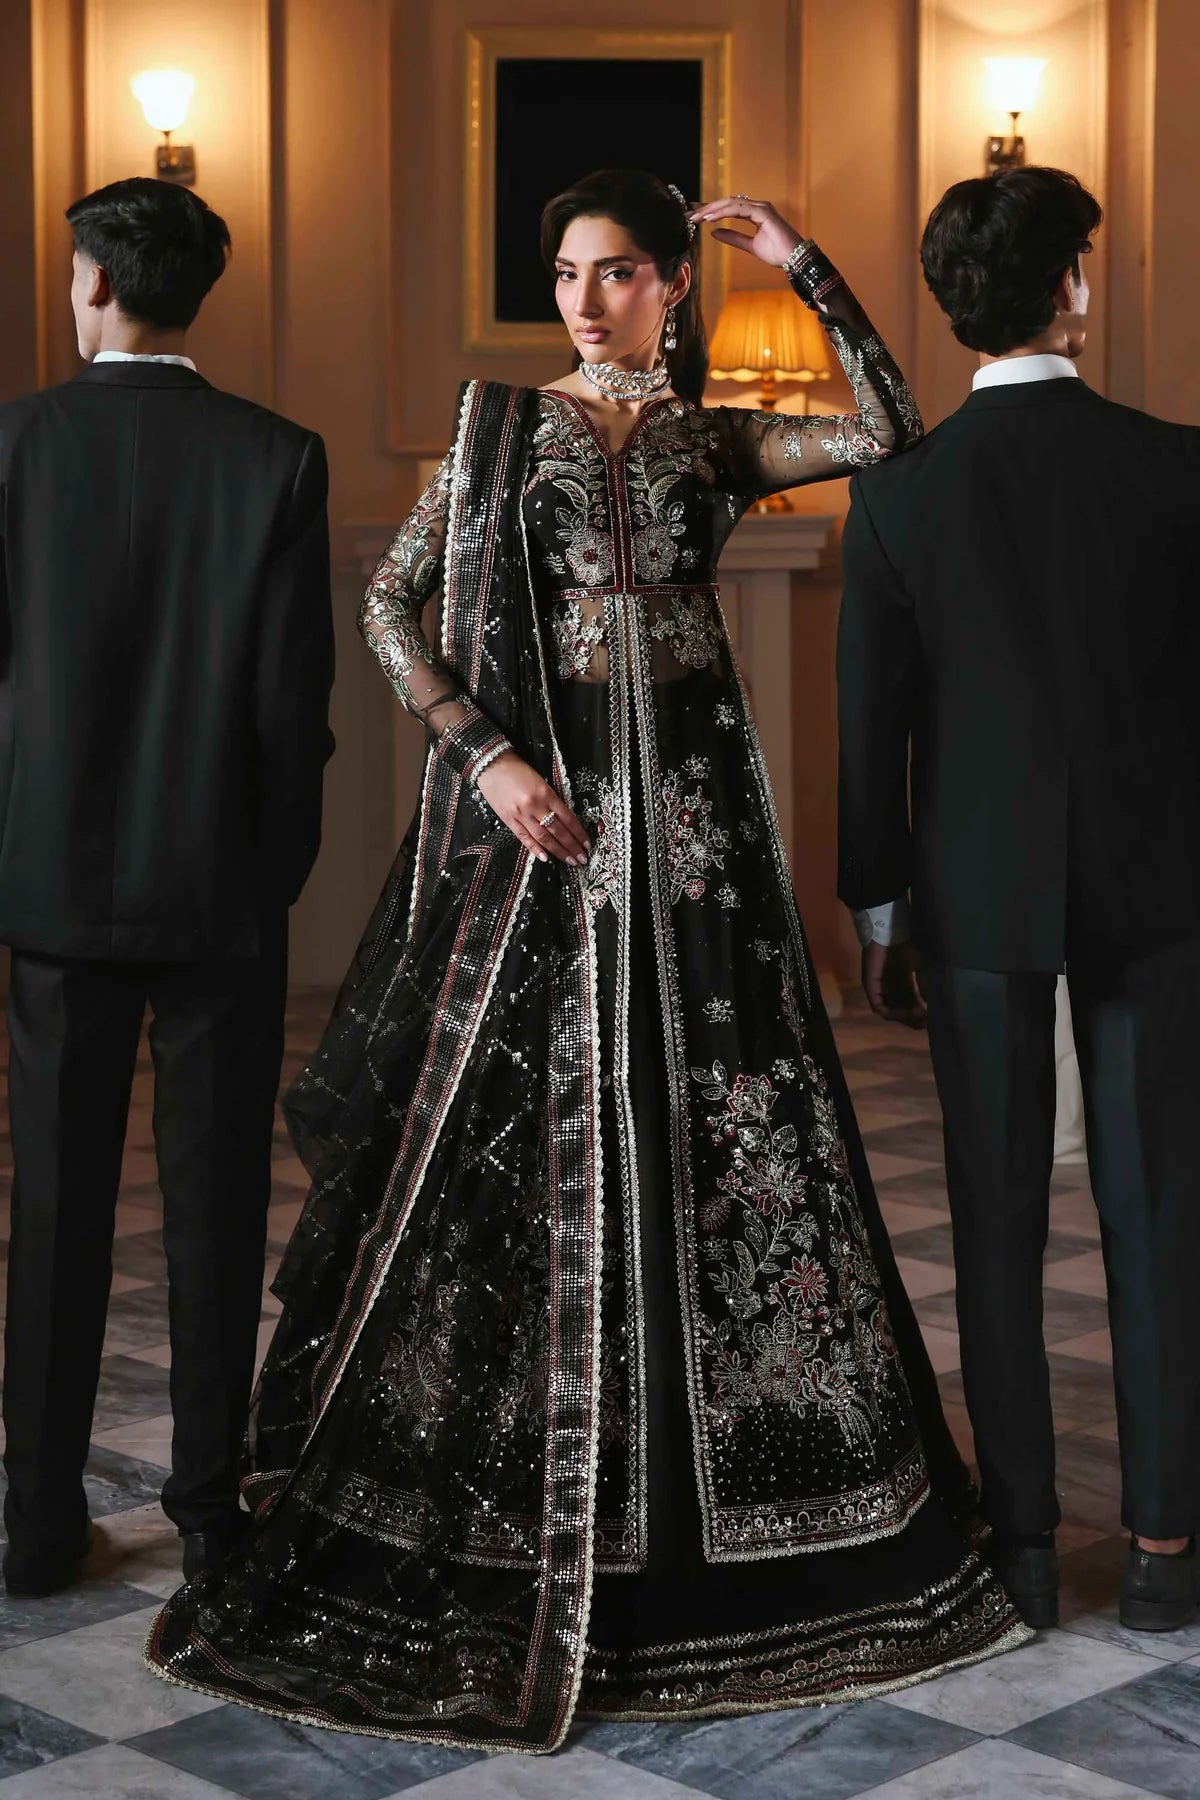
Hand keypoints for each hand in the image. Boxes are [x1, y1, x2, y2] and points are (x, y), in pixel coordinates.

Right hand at [475, 750, 589, 866]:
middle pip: (558, 831)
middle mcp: (535, 806)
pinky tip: (546, 858)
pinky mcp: (509, 820)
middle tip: (582, 858)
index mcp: (546, 793)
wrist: (491, 765)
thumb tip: (564, 819)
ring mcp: (521, 815)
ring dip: (558, 851)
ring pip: (544, 837)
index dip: (579, 833)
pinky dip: (535, 849)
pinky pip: (524, 838)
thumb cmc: (517, 769)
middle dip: (572, 846)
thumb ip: (552, 799)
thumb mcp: (541, 780)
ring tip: (570, 861)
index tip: (587, 843)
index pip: (568, 818)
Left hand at [689, 196, 801, 269]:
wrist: (794, 258)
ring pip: (731, 202)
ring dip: (712, 209)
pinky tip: (711, 218)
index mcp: (754, 212)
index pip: (728, 207)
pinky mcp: (763, 212)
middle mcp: (757, 206)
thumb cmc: (777, 252)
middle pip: (727, 202)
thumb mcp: (749, 246)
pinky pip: (739, 209)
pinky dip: (724, 212)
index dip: (711, 209)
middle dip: (708, 207)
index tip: (695, 214)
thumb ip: (733, 238)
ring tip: (697, 216)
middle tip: (690, 214)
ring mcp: (761, 207)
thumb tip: (714, 233)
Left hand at [861, 940, 925, 1029]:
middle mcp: (888, 986)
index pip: (908, 1003)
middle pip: (899, 1010)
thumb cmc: (908, 945)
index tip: (931, 1020)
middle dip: (912, 1019)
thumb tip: (933, 1007)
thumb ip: (925, 987)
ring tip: (918, 1017)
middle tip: (925, 1024)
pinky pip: (878, 1006)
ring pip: (889, 1011)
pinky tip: (907, 1012)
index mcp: (900, 980)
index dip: (919, 1013)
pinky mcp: (870, 986)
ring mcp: (878, 987)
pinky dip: (892, 1012)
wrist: (893, 932)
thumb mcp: (922, 968)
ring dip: (903, 1017)